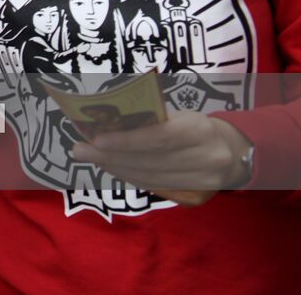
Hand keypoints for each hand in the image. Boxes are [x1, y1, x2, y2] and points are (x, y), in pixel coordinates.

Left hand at [71, 111, 253, 205]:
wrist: (232, 152)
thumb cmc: (194, 126)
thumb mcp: (178, 114)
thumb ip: (148, 118)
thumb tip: (103, 120)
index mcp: (200, 130)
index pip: (159, 137)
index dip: (127, 140)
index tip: (96, 139)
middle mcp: (205, 159)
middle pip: (150, 161)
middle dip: (110, 156)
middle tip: (80, 149)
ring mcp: (203, 183)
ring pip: (148, 178)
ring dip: (114, 168)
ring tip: (89, 157)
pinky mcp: (195, 198)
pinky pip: (153, 187)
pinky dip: (128, 177)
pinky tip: (110, 167)